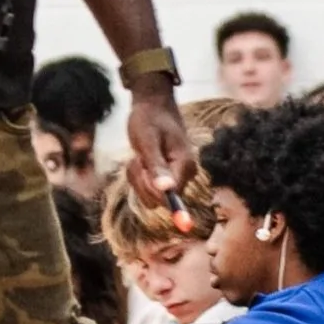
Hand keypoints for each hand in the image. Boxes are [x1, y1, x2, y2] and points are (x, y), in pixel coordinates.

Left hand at [125, 78, 195, 208]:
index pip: (174, 194)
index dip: (155, 191)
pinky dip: (138, 178)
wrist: (152, 104)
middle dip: (142, 182)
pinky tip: (140, 159)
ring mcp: (175, 178)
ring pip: (150, 197)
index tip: (178, 218)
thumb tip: (168, 190)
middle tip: (138, 158)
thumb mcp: (148, 141)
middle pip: (159, 199)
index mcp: (185, 165)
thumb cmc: (149, 118)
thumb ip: (157, 166)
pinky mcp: (165, 179)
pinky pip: (147, 191)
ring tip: (139, 155)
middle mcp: (184, 174)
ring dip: (138, 179)